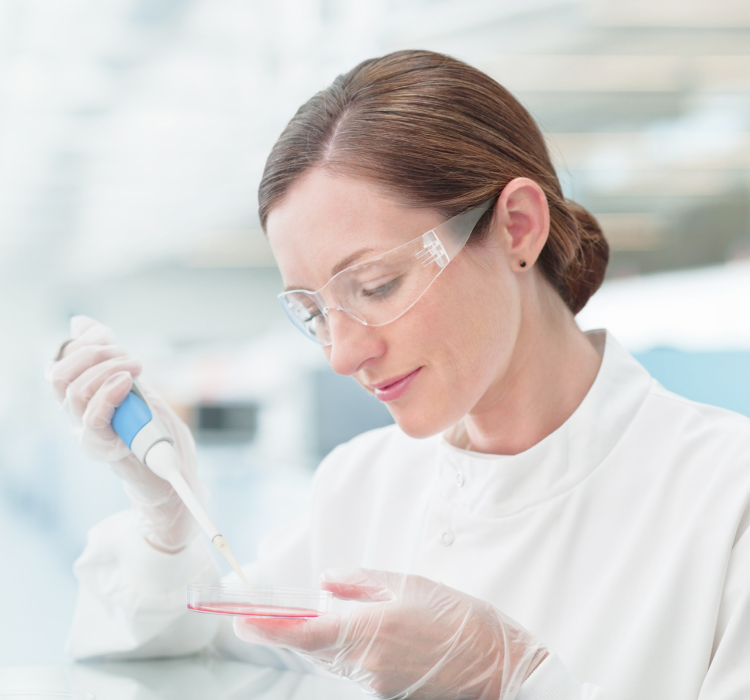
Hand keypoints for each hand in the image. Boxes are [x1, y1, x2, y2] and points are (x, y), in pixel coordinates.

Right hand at [45, 316, 206, 552]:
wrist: (175, 475)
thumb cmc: (156, 433)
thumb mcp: (137, 385)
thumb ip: (111, 359)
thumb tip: (81, 323)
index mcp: (83, 400)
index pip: (60, 365)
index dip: (82, 343)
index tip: (109, 336)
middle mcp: (78, 417)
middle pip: (59, 376)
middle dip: (94, 354)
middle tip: (130, 357)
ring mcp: (89, 434)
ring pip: (74, 392)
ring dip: (109, 369)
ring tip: (136, 369)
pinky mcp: (106, 448)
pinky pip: (92, 418)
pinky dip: (109, 393)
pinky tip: (128, 383)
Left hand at [234, 568, 547, 698]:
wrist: (497, 666)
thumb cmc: (459, 619)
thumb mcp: (410, 585)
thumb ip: (362, 583)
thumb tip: (327, 584)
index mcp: (370, 630)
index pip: (305, 633)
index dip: (268, 629)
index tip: (240, 623)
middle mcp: (366, 663)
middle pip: (313, 648)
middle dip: (287, 633)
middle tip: (259, 619)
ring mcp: (376, 682)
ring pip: (331, 659)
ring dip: (316, 640)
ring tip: (310, 619)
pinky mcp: (387, 691)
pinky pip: (353, 668)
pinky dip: (343, 649)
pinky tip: (357, 633)